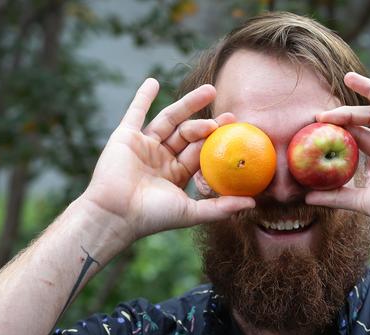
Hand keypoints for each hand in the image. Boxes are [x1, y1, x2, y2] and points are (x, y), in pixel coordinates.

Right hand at [81, 79, 254, 243]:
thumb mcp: (192, 212)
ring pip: (169, 120)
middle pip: (188, 134)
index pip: (200, 152)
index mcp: (175, 174)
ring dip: (188, 104)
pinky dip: (142, 97)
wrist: (115, 215)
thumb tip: (254, 202)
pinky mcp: (124, 138)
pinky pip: (134, 113)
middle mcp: (160, 159)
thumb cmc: (152, 217)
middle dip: (208, 122)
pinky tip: (153, 81)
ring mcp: (143, 147)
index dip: (216, 140)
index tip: (235, 128)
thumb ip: (221, 207)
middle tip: (229, 113)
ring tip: (210, 90)